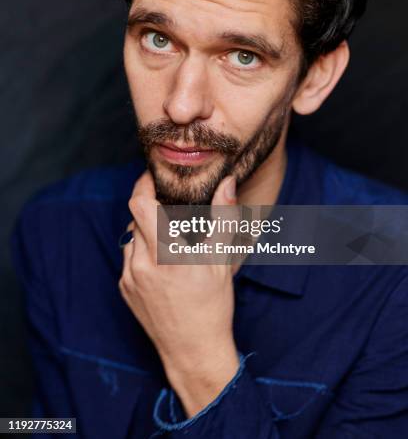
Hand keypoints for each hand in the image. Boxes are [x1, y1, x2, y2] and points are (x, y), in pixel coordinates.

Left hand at [119, 170, 239, 416]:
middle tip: (169, 210)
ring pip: (130, 237)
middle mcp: (141, 264)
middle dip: (150, 208)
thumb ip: (223, 217)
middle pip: (134, 217)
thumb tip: (227, 183)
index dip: (143, 184)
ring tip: (170, 243)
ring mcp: (129, 278)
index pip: (139, 204)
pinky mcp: (124, 289)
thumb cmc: (212, 305)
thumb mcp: (221, 259)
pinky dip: (142, 252)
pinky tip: (162, 266)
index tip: (153, 177)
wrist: (192, 350)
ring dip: (146, 231)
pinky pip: (128, 257)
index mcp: (167, 253)